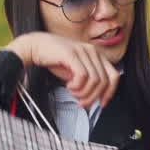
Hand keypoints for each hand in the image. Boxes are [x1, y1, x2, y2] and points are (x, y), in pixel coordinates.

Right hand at [5, 32, 120, 108]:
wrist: (36, 46)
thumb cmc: (55, 58)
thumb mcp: (76, 71)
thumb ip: (87, 81)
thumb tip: (94, 97)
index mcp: (96, 55)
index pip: (114, 76)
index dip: (109, 92)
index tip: (102, 103)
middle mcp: (92, 51)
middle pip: (104, 81)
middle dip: (93, 97)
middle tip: (82, 103)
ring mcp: (83, 51)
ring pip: (94, 80)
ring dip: (83, 92)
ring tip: (73, 93)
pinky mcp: (72, 54)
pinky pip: (82, 76)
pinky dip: (77, 86)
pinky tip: (69, 86)